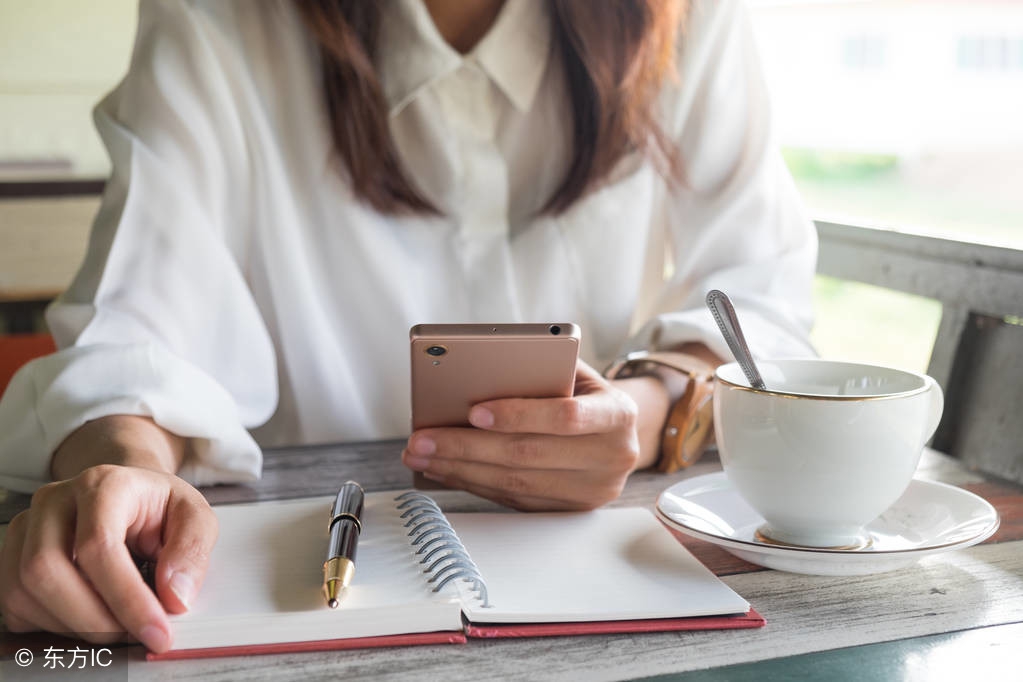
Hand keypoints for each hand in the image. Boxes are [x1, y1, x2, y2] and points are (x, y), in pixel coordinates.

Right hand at [0, 464, 217, 653]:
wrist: (127, 493)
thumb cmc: (158, 506)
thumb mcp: (194, 516)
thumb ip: (192, 550)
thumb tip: (175, 597)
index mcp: (103, 484)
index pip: (98, 546)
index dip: (126, 598)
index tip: (156, 631)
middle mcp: (54, 501)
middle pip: (47, 570)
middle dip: (94, 619)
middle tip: (134, 636)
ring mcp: (26, 527)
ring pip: (23, 592)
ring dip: (73, 626)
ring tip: (116, 626)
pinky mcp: (11, 555)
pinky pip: (15, 605)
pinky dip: (52, 625)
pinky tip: (88, 619)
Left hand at [402, 360, 640, 510]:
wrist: (622, 433)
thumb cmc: (586, 393)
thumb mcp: (577, 373)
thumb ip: (541, 370)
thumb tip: (474, 374)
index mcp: (618, 414)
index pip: (566, 416)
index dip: (519, 414)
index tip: (473, 411)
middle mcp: (612, 457)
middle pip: (529, 455)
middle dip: (467, 447)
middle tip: (422, 439)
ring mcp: (593, 491)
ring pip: (516, 484)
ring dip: (460, 470)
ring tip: (421, 455)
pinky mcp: (570, 511)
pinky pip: (514, 500)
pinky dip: (475, 484)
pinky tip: (444, 471)